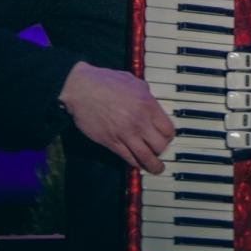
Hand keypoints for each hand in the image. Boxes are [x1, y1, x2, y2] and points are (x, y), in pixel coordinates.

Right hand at [59, 62, 173, 173]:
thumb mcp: (134, 82)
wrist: (81, 89)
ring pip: (146, 156)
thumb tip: (151, 101)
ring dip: (153, 165)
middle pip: (160, 145)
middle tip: (160, 150)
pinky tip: (138, 164)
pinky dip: (135, 163)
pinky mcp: (110, 142)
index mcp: (148, 105)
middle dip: (162, 150)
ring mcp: (125, 134)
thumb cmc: (106, 82)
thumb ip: (147, 94)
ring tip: (157, 169)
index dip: (169, 136)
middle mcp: (139, 122)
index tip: (167, 138)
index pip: (168, 129)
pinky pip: (127, 158)